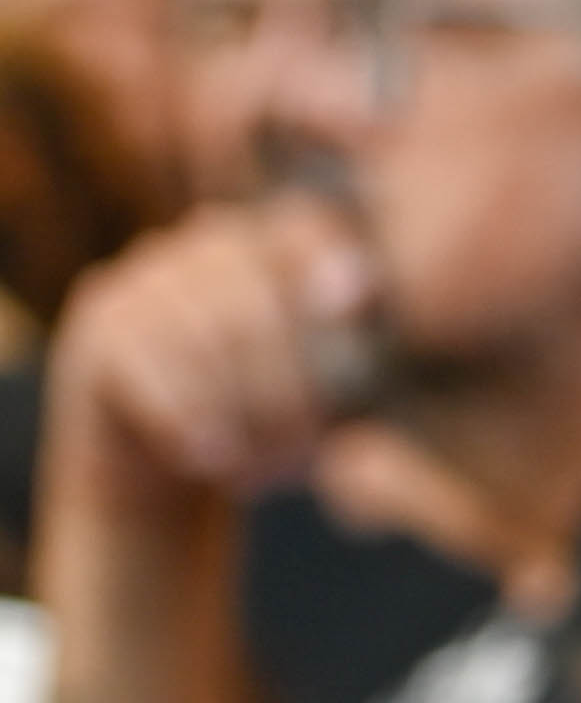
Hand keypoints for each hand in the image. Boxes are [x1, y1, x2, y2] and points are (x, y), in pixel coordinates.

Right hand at [44, 203, 375, 543]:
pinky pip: (151, 362)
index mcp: (267, 250)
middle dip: (287, 386)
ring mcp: (146, 279)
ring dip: (239, 411)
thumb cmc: (255, 423)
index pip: (302, 230)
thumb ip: (347, 348)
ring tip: (258, 472)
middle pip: (257, 301)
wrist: (156, 469)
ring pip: (206, 335)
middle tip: (302, 451)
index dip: (322, 259)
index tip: (348, 306)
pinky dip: (187, 414)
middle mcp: (203, 248)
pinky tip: (208, 455)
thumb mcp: (316, 390)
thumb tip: (357, 297)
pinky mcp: (101, 323)